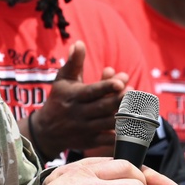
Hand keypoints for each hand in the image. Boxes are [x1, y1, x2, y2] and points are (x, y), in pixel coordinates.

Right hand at [27, 41, 129, 156]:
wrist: (46, 131)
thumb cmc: (59, 99)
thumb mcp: (63, 79)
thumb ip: (74, 63)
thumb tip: (79, 43)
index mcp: (74, 96)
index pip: (92, 91)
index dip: (107, 87)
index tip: (121, 82)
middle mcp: (80, 113)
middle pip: (103, 107)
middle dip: (120, 100)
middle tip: (134, 91)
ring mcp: (86, 129)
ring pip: (108, 123)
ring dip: (124, 115)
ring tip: (138, 106)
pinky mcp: (91, 142)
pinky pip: (108, 140)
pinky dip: (121, 135)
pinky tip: (135, 126)